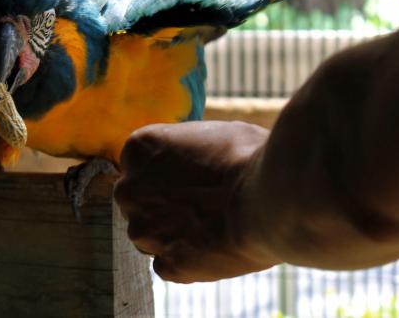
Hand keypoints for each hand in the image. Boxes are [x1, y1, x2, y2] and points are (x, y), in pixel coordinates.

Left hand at [114, 120, 278, 282]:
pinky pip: (171, 265)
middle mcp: (130, 190)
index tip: (189, 177)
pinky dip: (190, 261)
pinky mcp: (167, 266)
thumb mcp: (212, 133)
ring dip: (174, 234)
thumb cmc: (247, 157)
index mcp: (138, 149)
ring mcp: (145, 231)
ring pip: (152, 236)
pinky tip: (215, 247)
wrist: (269, 200)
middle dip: (163, 205)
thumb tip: (195, 156)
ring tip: (212, 227)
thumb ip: (188, 148)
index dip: (166, 172)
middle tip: (200, 204)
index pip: (140, 164)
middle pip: (140, 201)